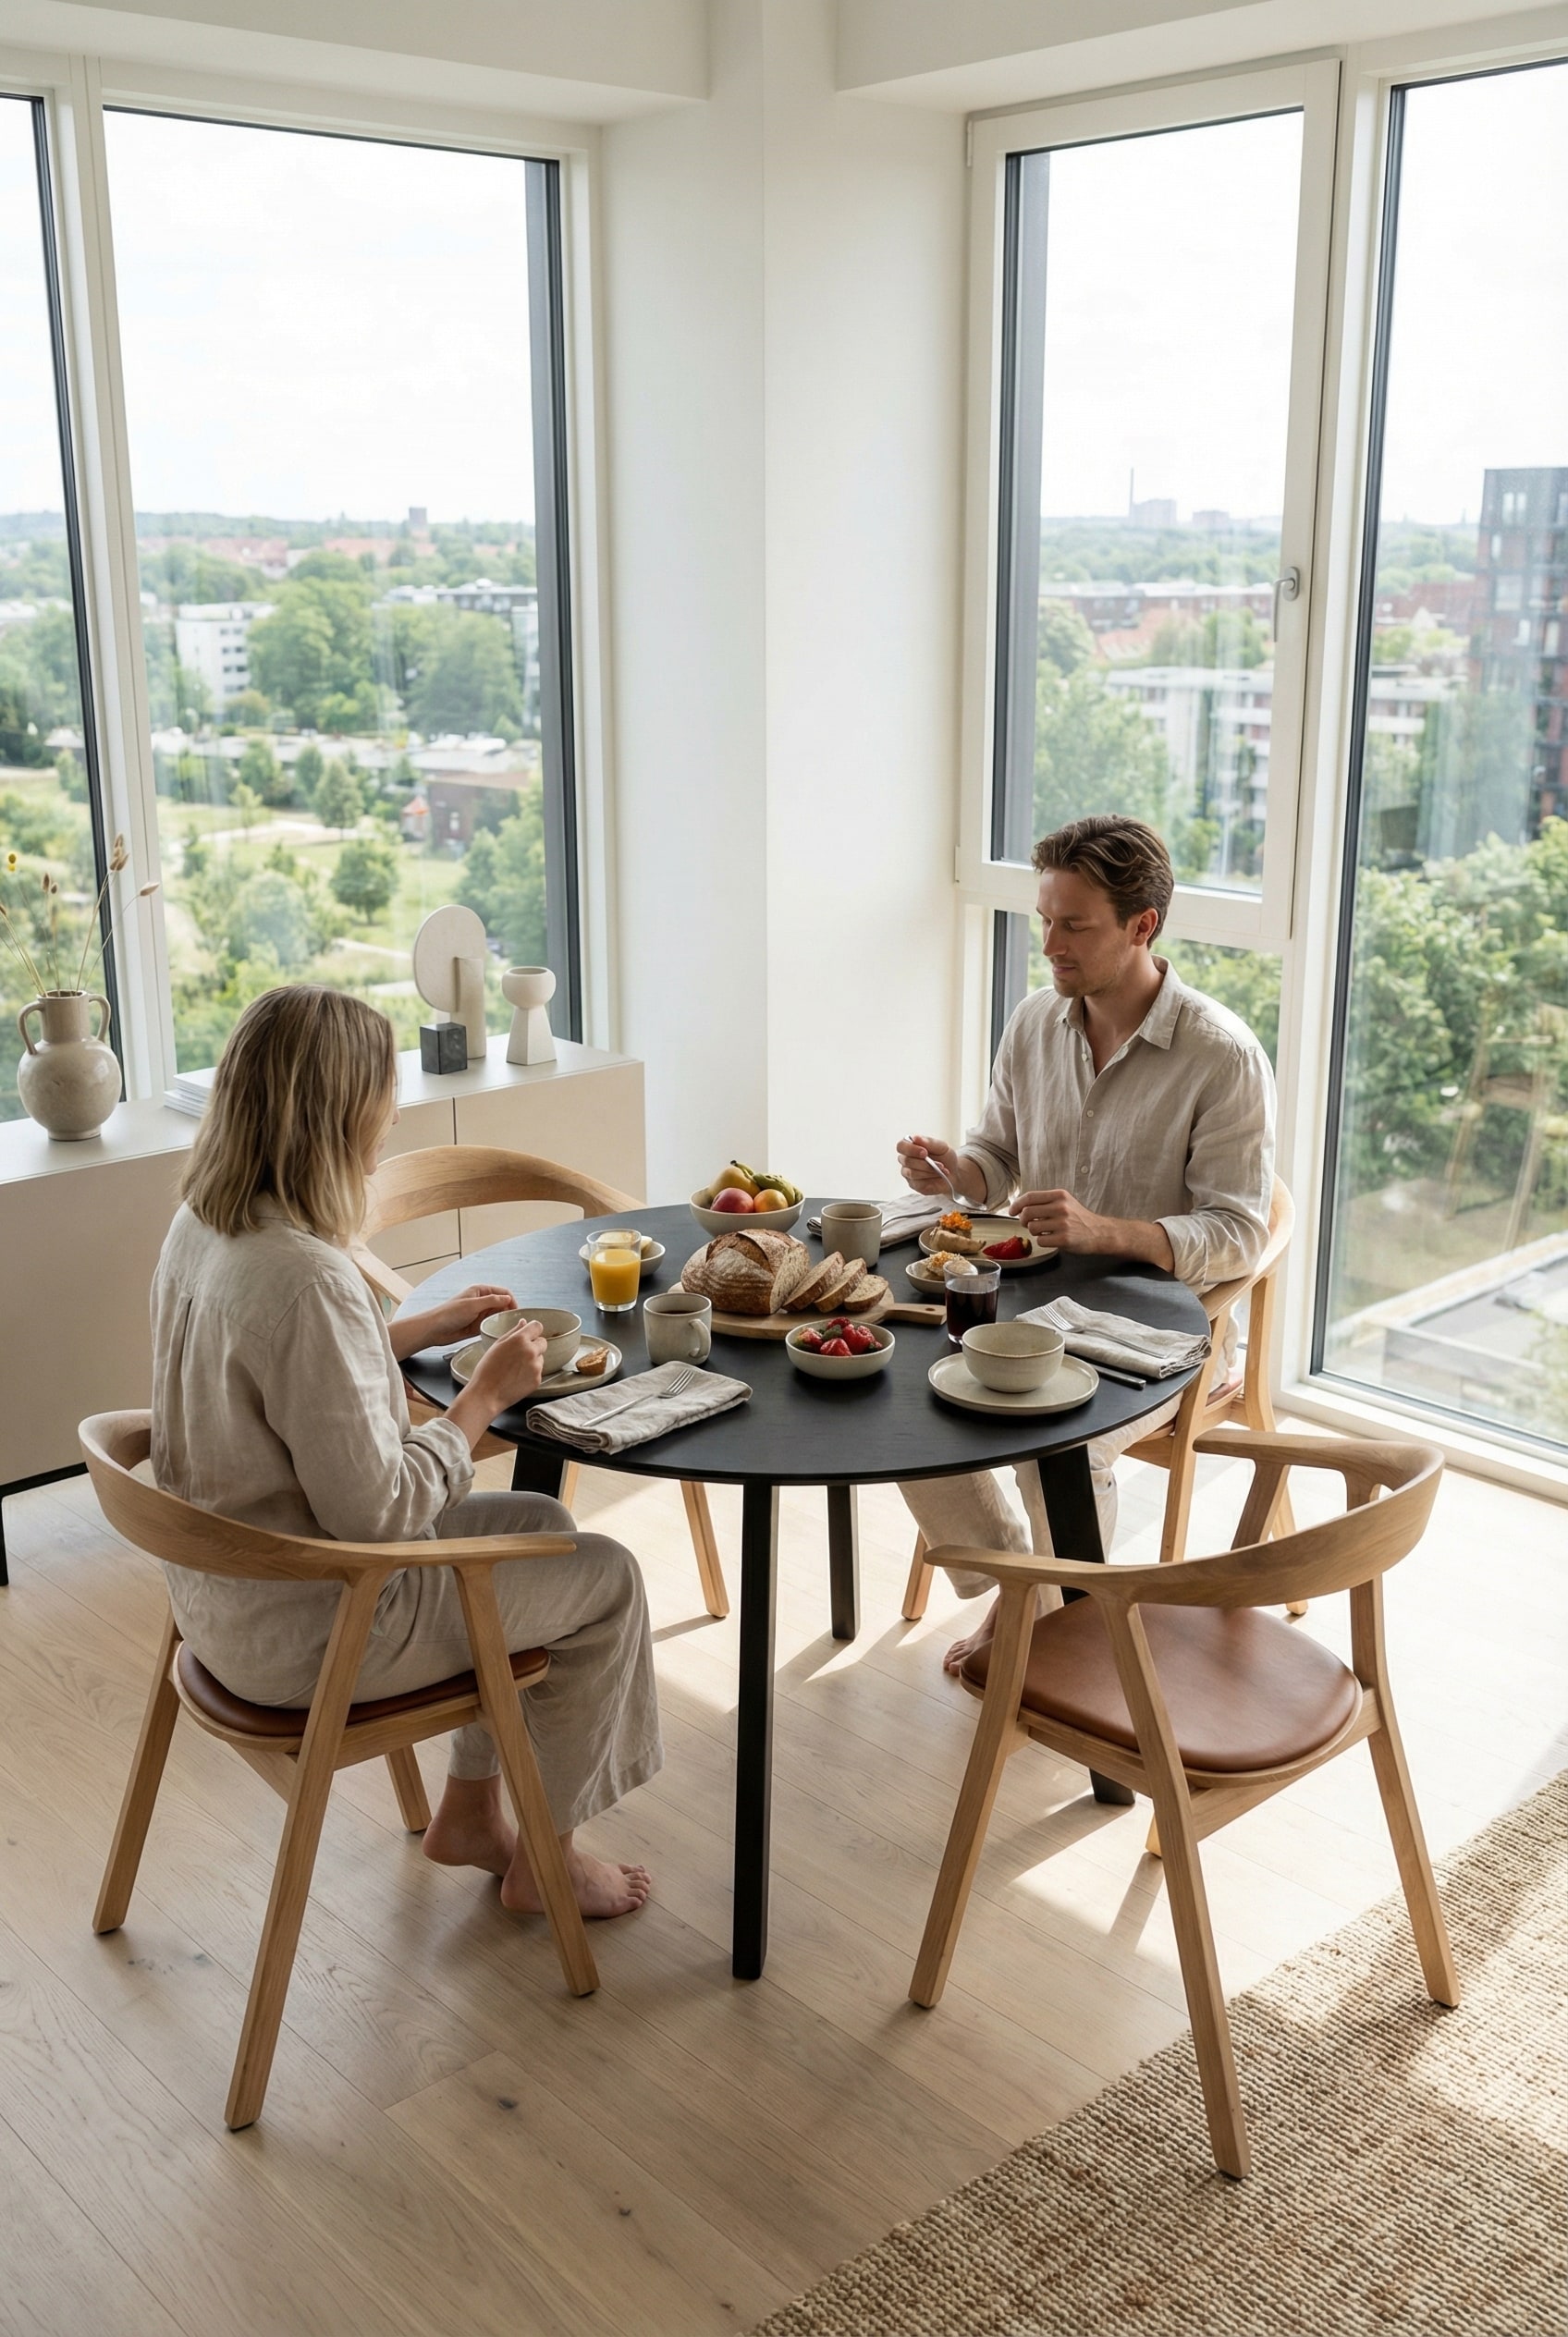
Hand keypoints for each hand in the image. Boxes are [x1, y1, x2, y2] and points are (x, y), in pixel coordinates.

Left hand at [421, 1284, 516, 1345]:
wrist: (434, 1329)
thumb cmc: (449, 1314)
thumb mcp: (472, 1305)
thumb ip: (491, 1301)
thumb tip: (508, 1298)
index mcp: (480, 1291)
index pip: (503, 1293)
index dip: (512, 1301)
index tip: (517, 1312)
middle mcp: (481, 1301)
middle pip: (502, 1304)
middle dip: (509, 1312)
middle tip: (514, 1323)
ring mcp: (479, 1314)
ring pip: (497, 1316)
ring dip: (502, 1321)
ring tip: (508, 1329)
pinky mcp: (477, 1326)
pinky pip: (491, 1326)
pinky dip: (495, 1329)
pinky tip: (498, 1333)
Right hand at [465, 1320, 548, 1412]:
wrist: (487, 1395)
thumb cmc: (487, 1370)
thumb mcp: (496, 1345)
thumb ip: (513, 1332)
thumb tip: (523, 1322)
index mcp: (520, 1340)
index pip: (537, 1326)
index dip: (532, 1330)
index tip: (528, 1335)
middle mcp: (531, 1351)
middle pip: (542, 1342)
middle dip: (534, 1346)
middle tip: (518, 1355)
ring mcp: (536, 1366)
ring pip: (540, 1358)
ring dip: (532, 1360)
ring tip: (515, 1369)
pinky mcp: (538, 1380)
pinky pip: (538, 1371)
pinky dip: (531, 1373)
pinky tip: (517, 1377)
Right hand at [898, 1135, 967, 1198]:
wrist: (954, 1172)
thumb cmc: (945, 1157)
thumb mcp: (941, 1147)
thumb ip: (929, 1142)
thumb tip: (915, 1138)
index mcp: (910, 1147)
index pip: (901, 1146)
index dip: (910, 1149)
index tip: (925, 1152)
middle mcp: (906, 1160)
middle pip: (906, 1161)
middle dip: (924, 1163)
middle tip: (939, 1163)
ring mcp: (908, 1173)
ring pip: (912, 1173)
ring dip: (929, 1170)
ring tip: (942, 1169)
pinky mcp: (914, 1184)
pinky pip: (918, 1183)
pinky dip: (931, 1178)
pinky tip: (939, 1175)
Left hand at [1010, 1191, 1174, 1271]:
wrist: (1099, 1232)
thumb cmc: (1079, 1218)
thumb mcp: (1065, 1202)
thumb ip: (1045, 1202)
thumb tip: (1020, 1207)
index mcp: (1059, 1195)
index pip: (1030, 1197)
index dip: (1016, 1204)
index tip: (1011, 1211)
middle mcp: (1061, 1207)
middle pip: (1027, 1213)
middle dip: (1023, 1220)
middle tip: (1028, 1224)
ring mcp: (1063, 1223)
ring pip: (1032, 1228)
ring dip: (1034, 1232)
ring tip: (1044, 1231)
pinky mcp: (1064, 1239)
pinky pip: (1041, 1240)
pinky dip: (1043, 1241)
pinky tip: (1052, 1239)